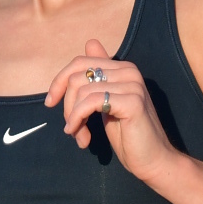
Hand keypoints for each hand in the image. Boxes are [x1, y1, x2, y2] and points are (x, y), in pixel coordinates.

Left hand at [45, 36, 176, 183]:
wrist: (152, 160)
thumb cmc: (128, 135)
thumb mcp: (106, 103)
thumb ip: (97, 79)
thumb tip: (90, 43)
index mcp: (122, 68)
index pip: (81, 62)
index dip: (59, 81)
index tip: (50, 103)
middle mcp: (129, 70)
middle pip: (78, 75)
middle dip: (66, 104)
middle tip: (71, 128)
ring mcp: (132, 84)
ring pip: (82, 90)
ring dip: (73, 117)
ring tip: (79, 136)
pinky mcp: (132, 101)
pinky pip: (92, 101)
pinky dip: (79, 118)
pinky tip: (81, 136)